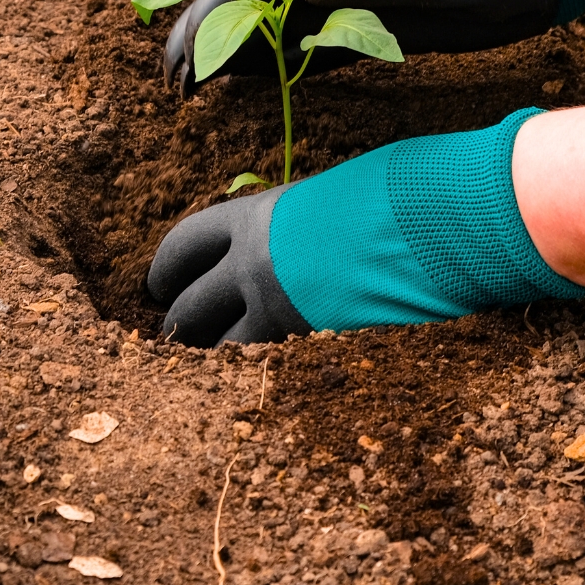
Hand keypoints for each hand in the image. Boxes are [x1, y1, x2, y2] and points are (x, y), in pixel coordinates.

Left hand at [149, 110, 584, 345]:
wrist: (427, 225)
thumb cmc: (389, 199)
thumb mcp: (325, 199)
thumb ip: (294, 224)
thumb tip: (292, 235)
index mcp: (253, 217)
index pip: (184, 243)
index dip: (165, 267)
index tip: (156, 284)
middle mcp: (251, 264)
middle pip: (188, 305)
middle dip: (177, 325)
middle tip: (176, 338)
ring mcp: (275, 309)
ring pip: (218, 349)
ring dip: (210, 361)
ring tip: (206, 374)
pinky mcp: (304, 346)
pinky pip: (261, 370)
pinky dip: (252, 379)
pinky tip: (254, 386)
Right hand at [161, 0, 556, 95]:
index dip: (223, 6)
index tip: (193, 44)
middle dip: (210, 33)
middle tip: (173, 79)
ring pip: (273, 26)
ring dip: (230, 55)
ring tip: (186, 89)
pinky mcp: (372, 29)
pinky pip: (308, 49)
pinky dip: (270, 66)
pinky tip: (238, 85)